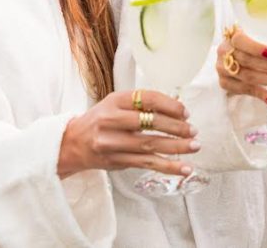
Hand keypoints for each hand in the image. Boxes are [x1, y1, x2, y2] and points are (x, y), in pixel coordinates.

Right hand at [57, 89, 196, 178]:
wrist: (72, 143)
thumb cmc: (100, 120)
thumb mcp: (115, 104)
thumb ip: (141, 105)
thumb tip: (176, 108)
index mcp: (115, 100)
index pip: (148, 99)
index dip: (170, 105)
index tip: (185, 112)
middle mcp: (112, 120)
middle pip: (150, 123)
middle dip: (177, 127)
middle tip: (193, 130)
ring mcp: (113, 143)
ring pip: (151, 145)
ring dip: (177, 147)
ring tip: (195, 146)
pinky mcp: (116, 161)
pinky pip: (147, 164)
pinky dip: (168, 166)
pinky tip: (184, 168)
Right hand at [216, 27, 266, 104]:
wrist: (232, 61)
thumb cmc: (249, 51)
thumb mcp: (261, 48)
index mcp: (232, 37)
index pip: (240, 41)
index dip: (256, 47)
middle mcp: (224, 52)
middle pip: (247, 60)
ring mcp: (222, 69)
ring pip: (247, 76)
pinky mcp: (225, 83)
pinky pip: (244, 89)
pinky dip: (259, 94)